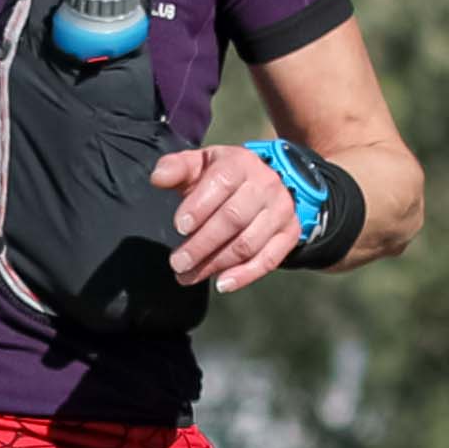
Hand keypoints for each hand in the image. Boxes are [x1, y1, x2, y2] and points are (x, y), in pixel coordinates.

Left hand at [151, 140, 302, 296]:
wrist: (262, 183)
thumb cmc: (220, 178)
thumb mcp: (199, 165)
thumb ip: (176, 168)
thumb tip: (158, 178)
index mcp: (241, 163)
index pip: (222, 182)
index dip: (199, 206)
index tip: (179, 227)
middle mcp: (266, 184)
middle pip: (234, 218)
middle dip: (202, 244)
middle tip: (177, 263)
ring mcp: (281, 209)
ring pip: (248, 243)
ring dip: (216, 264)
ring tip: (189, 276)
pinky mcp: (290, 233)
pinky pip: (270, 259)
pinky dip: (245, 275)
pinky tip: (221, 284)